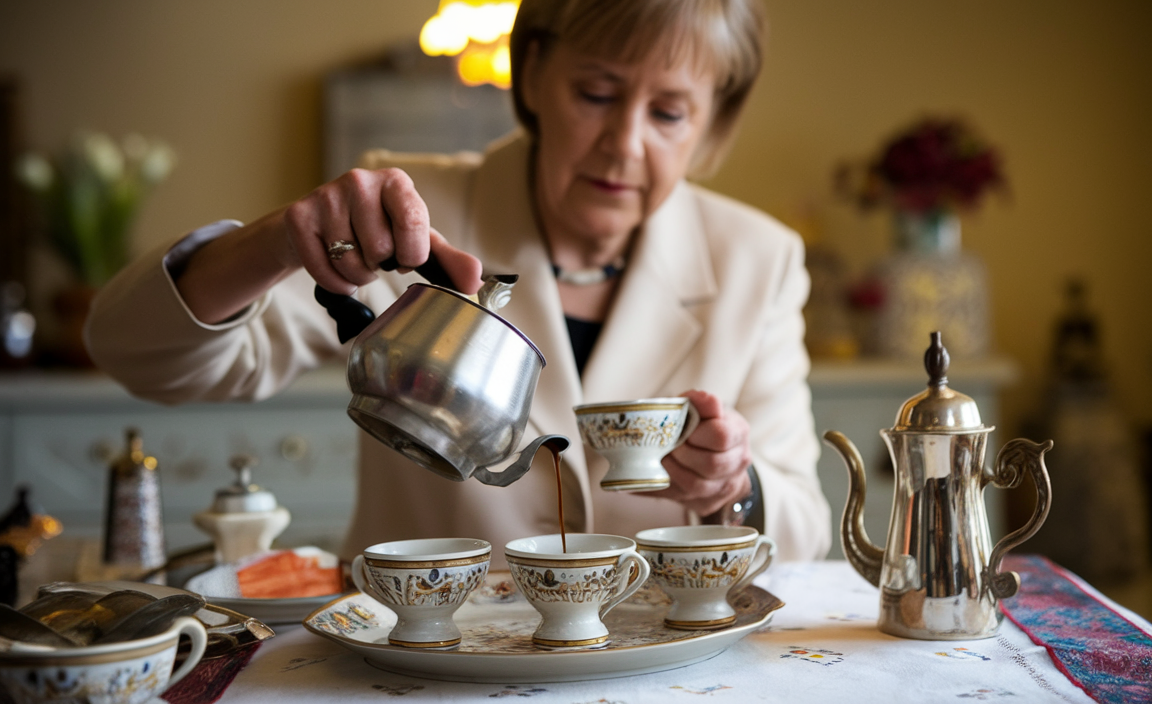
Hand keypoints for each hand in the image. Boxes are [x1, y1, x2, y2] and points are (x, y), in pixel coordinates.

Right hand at [284, 167, 482, 295]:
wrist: (318, 228)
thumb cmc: (375, 231)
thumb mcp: (415, 241)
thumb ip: (447, 259)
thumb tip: (475, 280)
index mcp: (396, 183)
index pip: (414, 224)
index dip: (411, 254)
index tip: (406, 258)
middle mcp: (360, 181)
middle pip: (381, 250)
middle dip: (380, 266)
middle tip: (374, 254)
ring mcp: (326, 196)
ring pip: (352, 263)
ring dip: (357, 275)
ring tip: (355, 257)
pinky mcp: (299, 217)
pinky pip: (324, 271)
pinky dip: (335, 282)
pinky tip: (335, 266)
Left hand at [649, 390, 752, 516]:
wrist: (713, 455)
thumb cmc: (702, 427)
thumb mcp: (701, 408)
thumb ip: (700, 401)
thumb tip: (706, 399)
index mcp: (738, 432)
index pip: (720, 435)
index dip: (695, 432)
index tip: (682, 428)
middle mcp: (738, 461)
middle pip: (711, 464)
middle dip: (683, 453)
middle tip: (669, 445)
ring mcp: (726, 485)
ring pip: (697, 485)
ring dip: (673, 470)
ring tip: (663, 458)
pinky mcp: (709, 502)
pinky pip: (685, 498)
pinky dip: (667, 484)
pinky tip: (660, 472)